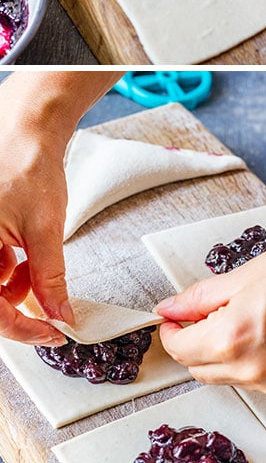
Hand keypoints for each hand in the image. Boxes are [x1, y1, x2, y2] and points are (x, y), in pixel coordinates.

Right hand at [0, 71, 119, 344]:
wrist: (28, 128)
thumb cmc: (29, 166)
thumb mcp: (45, 229)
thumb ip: (49, 278)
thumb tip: (59, 315)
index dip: (21, 328)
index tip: (51, 334)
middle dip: (16, 305)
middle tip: (49, 308)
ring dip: (13, 285)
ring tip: (38, 270)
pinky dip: (8, 267)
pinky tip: (26, 256)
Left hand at [156, 234, 265, 392]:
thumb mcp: (243, 276)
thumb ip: (200, 298)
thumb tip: (172, 308)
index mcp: (232, 338)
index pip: (180, 350)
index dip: (171, 332)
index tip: (173, 321)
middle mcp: (252, 368)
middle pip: (199, 369)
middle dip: (195, 345)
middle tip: (205, 316)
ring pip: (228, 377)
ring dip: (224, 355)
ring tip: (246, 318)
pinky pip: (257, 379)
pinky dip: (252, 361)